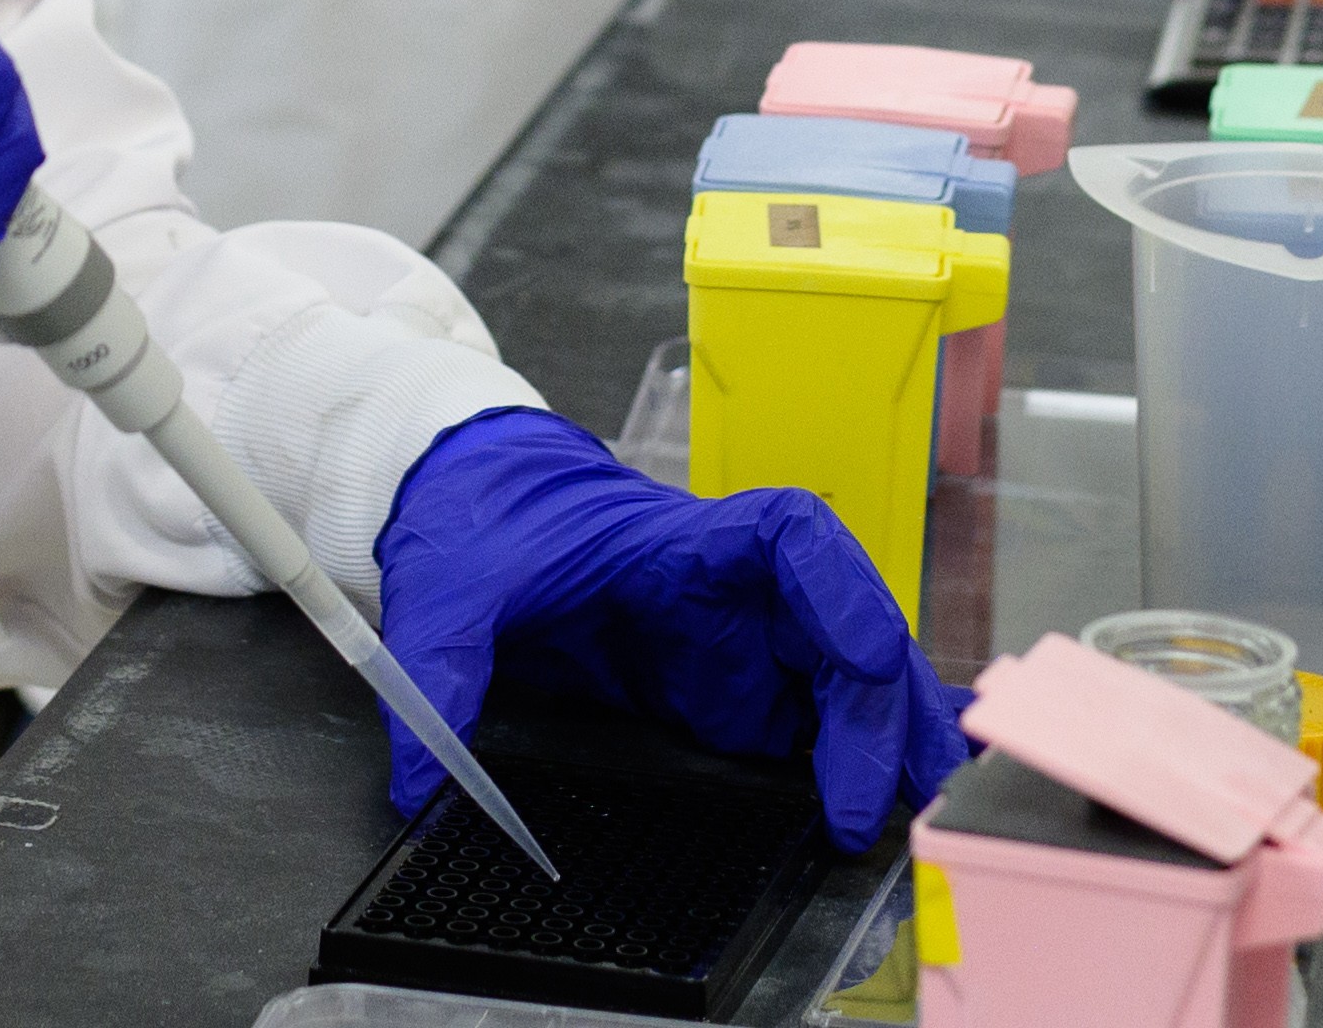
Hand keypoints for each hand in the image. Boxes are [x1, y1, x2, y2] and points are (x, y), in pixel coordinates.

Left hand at [375, 409, 964, 847]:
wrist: (478, 507)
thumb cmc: (485, 522)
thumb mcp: (451, 588)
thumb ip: (440, 674)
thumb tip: (419, 784)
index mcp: (684, 541)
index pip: (792, 539)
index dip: (843, 593)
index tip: (861, 660)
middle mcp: (735, 593)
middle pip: (845, 628)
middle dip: (882, 709)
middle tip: (870, 807)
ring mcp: (740, 647)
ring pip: (846, 683)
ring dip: (885, 739)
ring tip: (903, 816)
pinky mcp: (728, 696)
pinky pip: (810, 727)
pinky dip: (850, 761)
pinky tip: (874, 807)